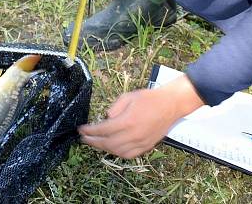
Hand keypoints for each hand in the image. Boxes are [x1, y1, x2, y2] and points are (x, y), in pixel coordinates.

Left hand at [78, 75, 203, 157]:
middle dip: (93, 142)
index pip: (103, 130)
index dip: (90, 131)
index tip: (81, 129)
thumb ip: (114, 108)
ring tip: (94, 143)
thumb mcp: (128, 96)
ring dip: (103, 148)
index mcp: (127, 121)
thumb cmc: (149, 98)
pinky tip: (111, 148)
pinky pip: (129, 155)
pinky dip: (117, 153)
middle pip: (108, 143)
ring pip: (117, 151)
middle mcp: (133, 134)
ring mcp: (141, 142)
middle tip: (83, 138)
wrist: (170, 105)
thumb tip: (106, 118)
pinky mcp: (146, 146)